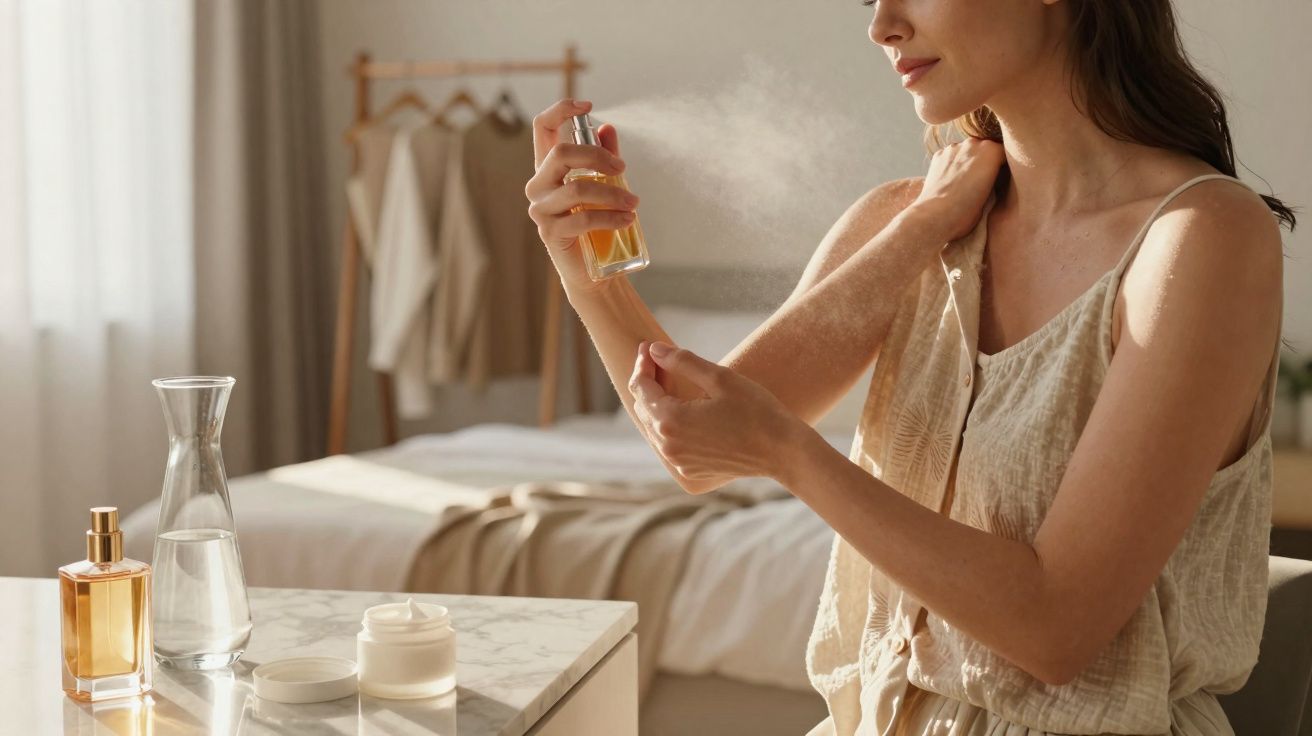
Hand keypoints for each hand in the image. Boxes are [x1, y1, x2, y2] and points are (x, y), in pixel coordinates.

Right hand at [525, 98, 639, 293]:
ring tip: (633, 203)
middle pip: (562, 153)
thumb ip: (603, 158)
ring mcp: (540, 209)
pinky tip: (627, 219)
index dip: (560, 110)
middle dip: (598, 157)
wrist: (592, 270)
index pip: (542, 128)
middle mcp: (538, 184)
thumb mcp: (603, 185)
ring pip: (577, 188)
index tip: (588, 105)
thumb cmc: (597, 224)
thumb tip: (608, 128)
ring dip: (612, 193)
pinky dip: (610, 217)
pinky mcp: (549, 232)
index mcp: (547, 167)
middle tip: (622, 169)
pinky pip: (582, 218)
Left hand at [627, 340, 806, 492]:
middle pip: (643, 407)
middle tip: (656, 357)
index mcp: (670, 420)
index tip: (647, 345)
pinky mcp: (689, 469)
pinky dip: (669, 422)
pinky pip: (668, 442)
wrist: (782, 451)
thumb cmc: (756, 410)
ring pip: (653, 426)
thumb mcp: (720, 378)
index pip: (641, 387)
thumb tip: (654, 349)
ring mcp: (677, 461)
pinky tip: (681, 406)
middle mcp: (668, 445)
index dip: (642, 363)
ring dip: (656, 401)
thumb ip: (682, 362)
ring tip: (666, 377)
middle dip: (647, 380)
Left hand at [908, 137, 1006, 241]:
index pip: (1004, 151)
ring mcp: (954, 147)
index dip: (1003, 164)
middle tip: (981, 178)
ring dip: (967, 160)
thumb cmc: (968, 210)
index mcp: (992, 150)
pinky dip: (952, 163)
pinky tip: (950, 178)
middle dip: (984, 159)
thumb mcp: (993, 192)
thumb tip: (989, 173)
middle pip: (985, 147)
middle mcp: (973, 143)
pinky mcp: (939, 154)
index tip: (1000, 176)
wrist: (938, 215)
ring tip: (964, 180)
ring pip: (967, 149)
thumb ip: (994, 175)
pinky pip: (951, 155)